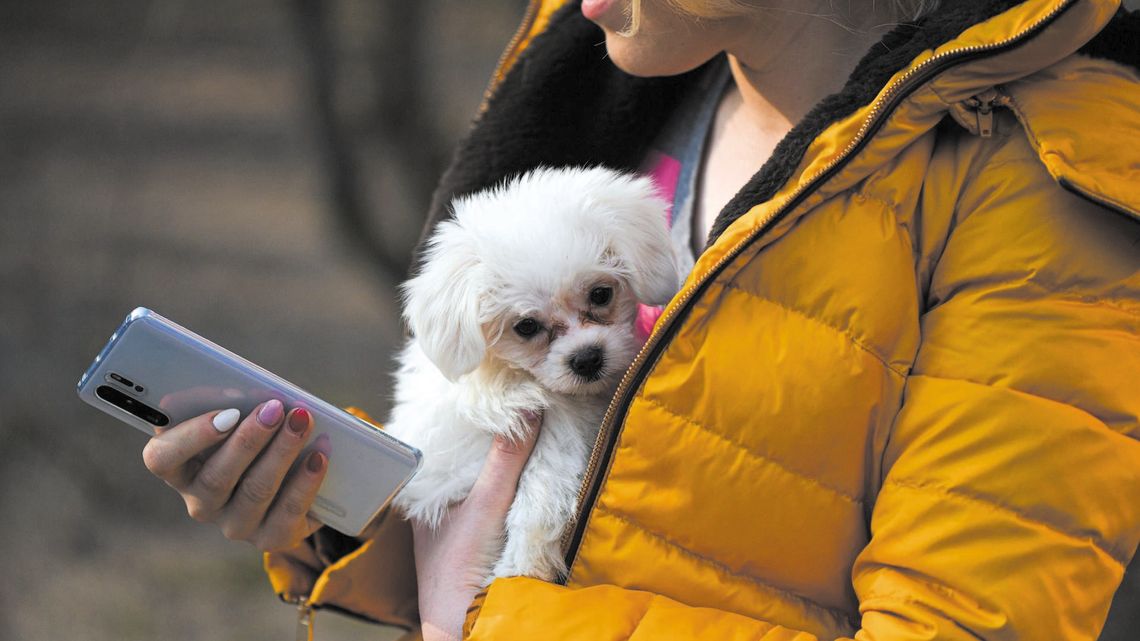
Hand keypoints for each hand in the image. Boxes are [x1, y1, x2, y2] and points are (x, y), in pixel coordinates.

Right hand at [141, 401, 329, 550]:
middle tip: (274, 408)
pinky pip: (288, 512)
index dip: (191, 436)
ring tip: (302, 422)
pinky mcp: (270, 538)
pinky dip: (306, 481)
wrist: (298, 478)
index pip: (162, 459)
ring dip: (281, 452)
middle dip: (249, 439)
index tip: (227, 413)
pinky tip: (319, 456)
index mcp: (180, 469)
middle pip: (216, 477)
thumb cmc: (260, 436)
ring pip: (255, 490)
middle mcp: (201, 503)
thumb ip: (236, 404)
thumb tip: (250, 390)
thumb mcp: (242, 417)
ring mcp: (235, 524)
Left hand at [413, 411, 542, 640]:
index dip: (463, 417)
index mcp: (424, 493)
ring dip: (503, 456)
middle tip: (514, 399)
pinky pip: (497, 495)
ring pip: (482, 476)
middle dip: (489, 433)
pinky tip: (530, 463)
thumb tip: (526, 410)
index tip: (488, 391)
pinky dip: (512, 479)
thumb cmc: (458, 569)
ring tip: (526, 420)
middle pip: (465, 457)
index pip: (442, 442)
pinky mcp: (481, 535)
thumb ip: (505, 459)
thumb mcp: (485, 505)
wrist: (468, 620)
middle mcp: (438, 504)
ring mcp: (459, 521)